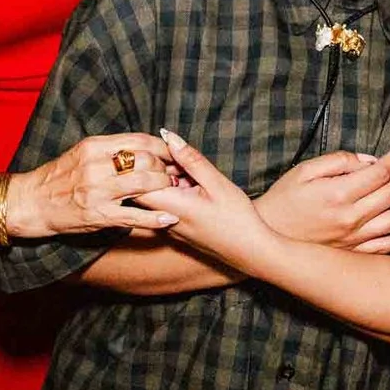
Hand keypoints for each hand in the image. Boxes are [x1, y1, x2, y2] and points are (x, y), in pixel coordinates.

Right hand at [6, 135, 182, 238]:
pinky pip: (135, 216)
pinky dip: (156, 218)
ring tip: (173, 191)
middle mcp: (97, 165)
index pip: (139, 140)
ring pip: (144, 183)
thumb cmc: (57, 178)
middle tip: (176, 175)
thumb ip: (109, 149)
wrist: (30, 202)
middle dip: (166, 168)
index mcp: (94, 146)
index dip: (163, 147)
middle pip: (146, 160)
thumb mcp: (81, 153)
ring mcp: (98, 190)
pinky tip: (169, 218)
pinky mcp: (98, 214)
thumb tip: (141, 147)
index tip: (174, 153)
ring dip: (164, 187)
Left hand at [140, 130, 277, 269]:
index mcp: (170, 206)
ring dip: (167, 180)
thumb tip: (168, 137)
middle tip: (181, 161)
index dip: (146, 161)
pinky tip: (195, 188)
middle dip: (156, 168)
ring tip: (193, 176)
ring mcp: (168, 227)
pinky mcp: (175, 230)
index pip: (137, 181)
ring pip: (154, 196)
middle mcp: (162, 219)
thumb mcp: (216, 183)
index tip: (168, 152)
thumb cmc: (237, 218)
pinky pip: (164, 205)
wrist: (251, 252)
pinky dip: (174, 192)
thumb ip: (190, 159)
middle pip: (142, 188)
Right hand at [257, 144, 389, 254]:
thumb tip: (368, 161)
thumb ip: (338, 162)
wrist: (268, 238)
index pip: (379, 172)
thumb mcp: (303, 171)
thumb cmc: (282, 200)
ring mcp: (355, 238)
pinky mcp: (354, 252)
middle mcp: (351, 218)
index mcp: (339, 194)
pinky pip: (387, 246)